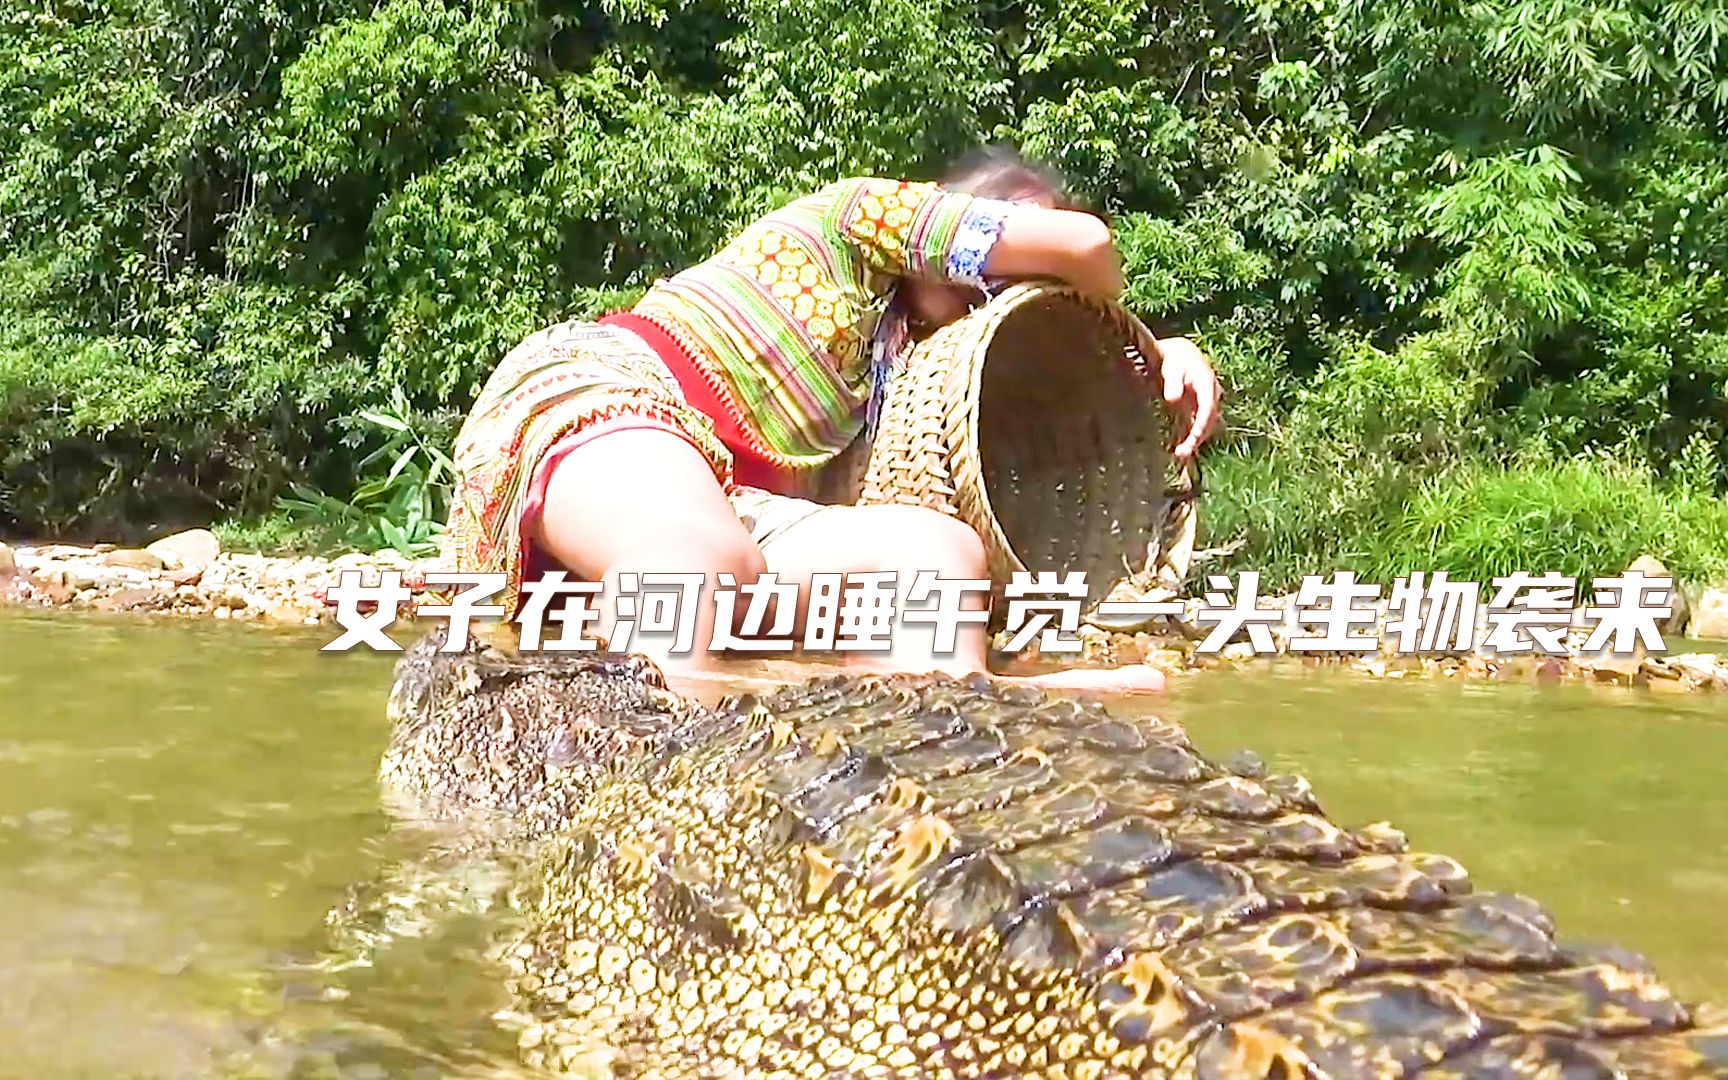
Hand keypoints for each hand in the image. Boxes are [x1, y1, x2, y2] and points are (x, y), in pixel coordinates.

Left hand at [1156, 336, 1221, 458]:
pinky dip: (1191, 437)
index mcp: (1207, 382)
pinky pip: (1198, 426)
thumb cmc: (1173, 359)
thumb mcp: (1171, 366)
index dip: (1202, 423)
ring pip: (1206, 425)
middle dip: (1198, 437)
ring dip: (1195, 441)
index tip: (1194, 437)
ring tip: (1180, 454)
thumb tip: (1173, 399)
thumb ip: (1173, 381)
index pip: (1208, 407)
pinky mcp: (1199, 409)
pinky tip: (1180, 449)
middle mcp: (1211, 395)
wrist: (1178, 355)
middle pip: (1209, 420)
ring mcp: (1207, 403)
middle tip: (1183, 452)